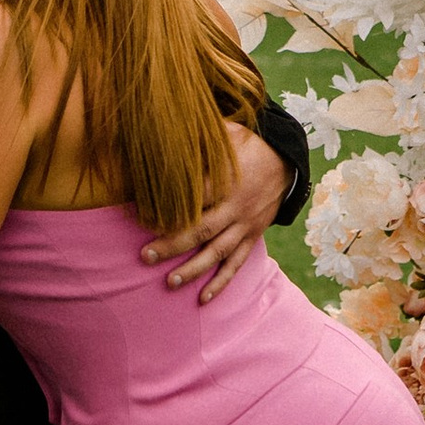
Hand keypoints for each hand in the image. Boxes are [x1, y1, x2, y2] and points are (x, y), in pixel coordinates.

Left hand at [141, 122, 287, 300]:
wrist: (287, 162)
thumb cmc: (249, 144)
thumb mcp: (229, 131)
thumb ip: (201, 136)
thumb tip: (166, 126)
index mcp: (225, 182)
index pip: (191, 199)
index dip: (166, 209)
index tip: (137, 216)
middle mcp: (235, 208)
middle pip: (201, 231)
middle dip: (173, 245)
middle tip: (145, 256)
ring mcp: (245, 225)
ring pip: (218, 252)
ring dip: (194, 269)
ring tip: (170, 282)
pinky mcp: (252, 236)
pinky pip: (237, 263)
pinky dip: (222, 282)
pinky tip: (204, 298)